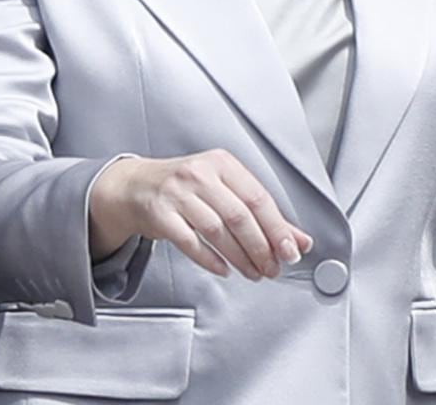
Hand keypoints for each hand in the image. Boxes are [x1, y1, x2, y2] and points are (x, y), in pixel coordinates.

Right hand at [89, 151, 313, 281]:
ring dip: (240, 257)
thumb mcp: (224, 190)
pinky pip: (190, 241)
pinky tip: (224, 269)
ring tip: (253, 273)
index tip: (291, 252)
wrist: (135, 186)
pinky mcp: (159, 213)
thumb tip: (300, 241)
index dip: (278, 229)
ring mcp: (177, 193)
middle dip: (261, 248)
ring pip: (217, 230)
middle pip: (239, 216)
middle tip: (272, 269)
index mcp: (221, 163)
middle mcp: (199, 174)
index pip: (258, 198)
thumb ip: (263, 215)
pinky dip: (210, 259)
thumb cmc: (186, 188)